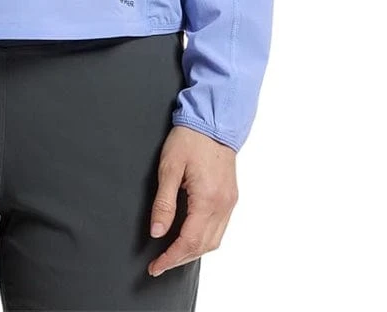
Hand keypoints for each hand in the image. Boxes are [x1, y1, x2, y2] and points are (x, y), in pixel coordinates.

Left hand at [147, 124, 237, 276]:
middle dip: (180, 259)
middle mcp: (223, 205)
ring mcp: (230, 202)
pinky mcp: (231, 197)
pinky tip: (190, 237)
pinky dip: (204, 239)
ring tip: (172, 255)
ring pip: (214, 241)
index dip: (170, 257)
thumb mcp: (169, 168)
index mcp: (208, 200)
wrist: (213, 120)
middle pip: (203, 246)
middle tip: (160, 264)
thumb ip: (164, 203)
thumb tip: (157, 232)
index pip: (188, 241)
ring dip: (193, 252)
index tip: (155, 266)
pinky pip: (220, 229)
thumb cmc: (189, 139)